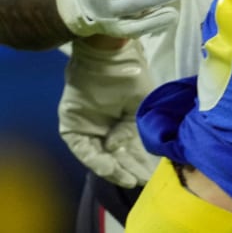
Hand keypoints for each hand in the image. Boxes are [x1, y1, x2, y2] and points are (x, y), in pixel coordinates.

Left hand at [59, 39, 158, 187]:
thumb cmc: (131, 75)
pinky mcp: (72, 129)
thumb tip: (132, 145)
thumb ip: (140, 127)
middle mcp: (105, 129)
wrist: (108, 56)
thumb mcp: (143, 104)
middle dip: (130, 169)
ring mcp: (88, 130)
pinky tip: (112, 167)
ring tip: (130, 179)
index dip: (141, 162)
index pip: (131, 148)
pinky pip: (84, 150)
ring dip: (115, 169)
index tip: (152, 174)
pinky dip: (97, 160)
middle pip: (117, 155)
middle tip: (143, 181)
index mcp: (124, 122)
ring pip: (101, 156)